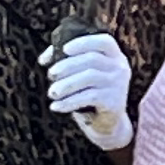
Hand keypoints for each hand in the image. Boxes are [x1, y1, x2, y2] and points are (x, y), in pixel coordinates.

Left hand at [42, 27, 132, 148]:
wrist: (106, 122)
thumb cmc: (90, 91)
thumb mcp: (82, 73)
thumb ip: (65, 61)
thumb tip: (44, 60)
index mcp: (114, 56)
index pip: (104, 42)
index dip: (84, 42)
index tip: (64, 49)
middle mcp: (120, 68)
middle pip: (92, 59)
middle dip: (67, 65)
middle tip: (50, 74)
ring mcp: (119, 85)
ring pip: (90, 77)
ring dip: (66, 84)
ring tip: (51, 92)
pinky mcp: (115, 102)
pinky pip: (89, 97)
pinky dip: (69, 101)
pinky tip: (56, 106)